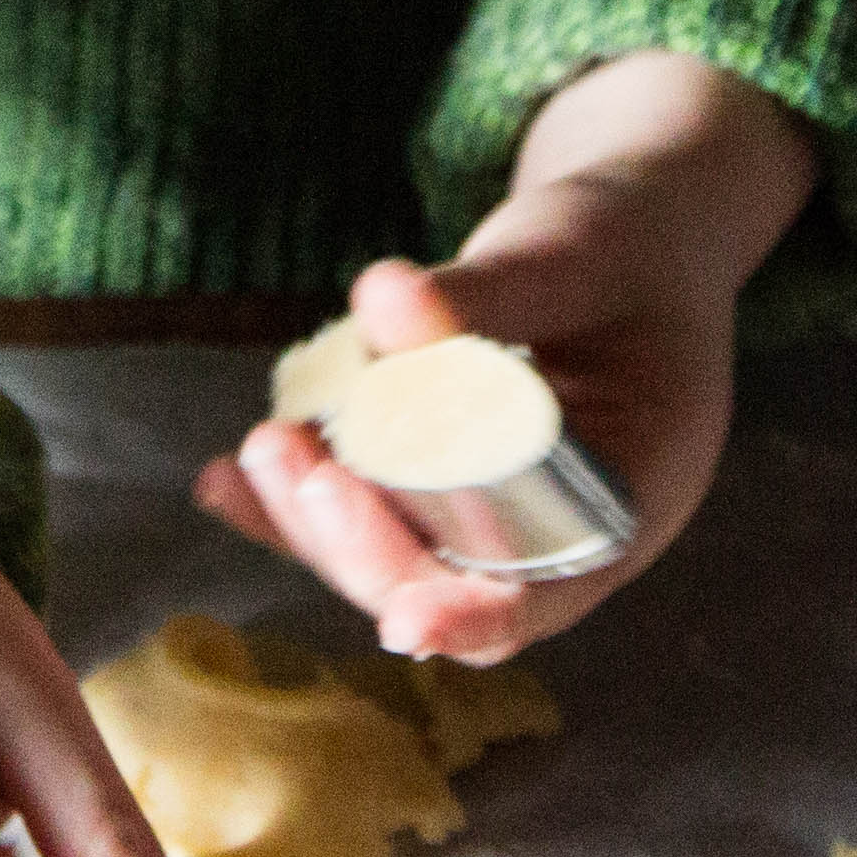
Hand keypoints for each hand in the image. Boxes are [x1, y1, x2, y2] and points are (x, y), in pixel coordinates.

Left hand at [197, 51, 813, 668]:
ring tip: (262, 450)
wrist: (629, 238)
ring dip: (321, 524)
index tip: (402, 618)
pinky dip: (296, 506)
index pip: (552, 589)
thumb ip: (487, 291)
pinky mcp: (438, 488)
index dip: (475, 614)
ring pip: (400, 556)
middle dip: (368, 547)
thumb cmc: (624, 246)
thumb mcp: (573, 254)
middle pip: (455, 583)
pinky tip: (224, 481)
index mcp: (632, 494)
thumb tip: (378, 299)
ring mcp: (494, 514)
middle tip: (299, 469)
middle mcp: (562, 528)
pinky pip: (366, 515)